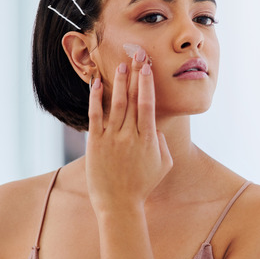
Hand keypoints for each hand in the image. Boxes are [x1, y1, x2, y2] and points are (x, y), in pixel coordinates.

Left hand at [85, 45, 171, 214]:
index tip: (148, 67)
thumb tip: (155, 128)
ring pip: (116, 103)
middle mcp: (130, 135)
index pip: (149, 104)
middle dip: (136, 75)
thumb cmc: (143, 185)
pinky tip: (96, 83)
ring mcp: (112, 138)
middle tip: (137, 55)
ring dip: (119, 82)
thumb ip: (162, 143)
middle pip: (134, 98)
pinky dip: (96, 98)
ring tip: (121, 64)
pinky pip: (96, 116)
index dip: (148, 83)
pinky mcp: (95, 143)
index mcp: (149, 139)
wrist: (119, 204)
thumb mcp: (164, 165)